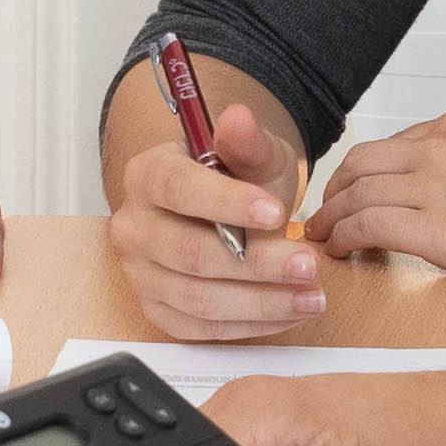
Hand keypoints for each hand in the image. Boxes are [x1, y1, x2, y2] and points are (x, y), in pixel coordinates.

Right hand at [109, 75, 322, 343]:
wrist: (227, 211)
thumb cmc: (237, 180)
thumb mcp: (252, 154)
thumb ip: (247, 140)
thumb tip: (238, 116)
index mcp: (146, 175)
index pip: (178, 189)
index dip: (227, 203)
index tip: (277, 212)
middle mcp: (133, 227)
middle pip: (190, 253)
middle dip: (256, 264)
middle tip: (309, 265)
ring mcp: (140, 273)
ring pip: (197, 299)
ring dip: (261, 302)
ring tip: (312, 296)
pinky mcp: (157, 310)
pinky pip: (201, 329)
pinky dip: (249, 325)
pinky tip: (289, 313)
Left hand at [308, 105, 445, 286]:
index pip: (392, 145)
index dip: (364, 173)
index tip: (354, 192)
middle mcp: (436, 145)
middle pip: (360, 163)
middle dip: (336, 191)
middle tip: (324, 216)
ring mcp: (431, 183)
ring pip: (354, 194)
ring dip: (331, 218)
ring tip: (321, 239)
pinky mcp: (431, 228)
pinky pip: (365, 227)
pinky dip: (344, 239)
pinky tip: (341, 253)